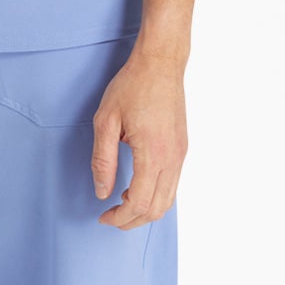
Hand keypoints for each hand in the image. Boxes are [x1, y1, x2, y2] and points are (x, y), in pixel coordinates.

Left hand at [90, 48, 186, 227]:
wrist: (161, 63)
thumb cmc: (132, 87)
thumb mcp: (106, 121)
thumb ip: (103, 160)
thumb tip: (102, 192)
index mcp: (153, 153)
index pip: (140, 202)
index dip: (120, 217)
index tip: (103, 217)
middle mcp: (172, 158)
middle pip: (158, 208)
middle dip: (133, 220)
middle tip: (111, 218)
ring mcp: (180, 154)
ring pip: (169, 200)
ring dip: (145, 210)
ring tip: (122, 205)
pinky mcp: (182, 148)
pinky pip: (173, 184)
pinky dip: (155, 196)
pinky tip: (136, 188)